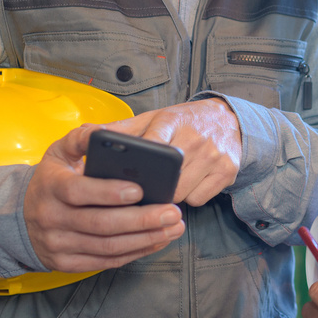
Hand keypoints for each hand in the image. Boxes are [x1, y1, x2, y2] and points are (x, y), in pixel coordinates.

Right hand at [24, 123, 185, 271]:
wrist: (21, 218)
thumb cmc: (52, 180)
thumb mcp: (58, 152)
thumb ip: (81, 138)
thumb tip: (102, 131)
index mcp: (50, 187)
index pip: (78, 191)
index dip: (109, 192)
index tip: (139, 190)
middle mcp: (51, 218)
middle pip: (101, 224)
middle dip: (141, 220)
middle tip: (172, 212)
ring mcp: (58, 244)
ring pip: (108, 246)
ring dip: (145, 239)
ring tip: (173, 227)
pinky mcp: (67, 264)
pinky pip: (106, 261)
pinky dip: (135, 252)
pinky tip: (156, 241)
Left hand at [112, 98, 241, 206]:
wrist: (229, 119)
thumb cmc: (184, 121)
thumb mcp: (153, 117)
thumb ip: (123, 129)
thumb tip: (89, 136)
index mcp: (172, 121)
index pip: (152, 147)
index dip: (139, 168)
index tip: (128, 181)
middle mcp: (196, 137)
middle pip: (166, 180)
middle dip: (153, 190)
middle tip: (144, 191)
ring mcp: (215, 156)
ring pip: (182, 194)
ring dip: (171, 196)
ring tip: (168, 183)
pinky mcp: (228, 171)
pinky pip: (199, 199)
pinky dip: (191, 197)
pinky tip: (190, 183)